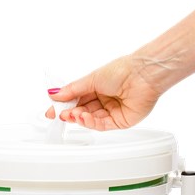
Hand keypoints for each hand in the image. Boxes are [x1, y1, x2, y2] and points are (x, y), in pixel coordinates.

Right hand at [45, 56, 162, 131]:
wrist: (143, 75)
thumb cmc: (122, 70)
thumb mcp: (92, 79)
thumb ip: (73, 90)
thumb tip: (54, 94)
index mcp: (98, 88)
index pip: (77, 100)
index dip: (65, 105)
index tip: (52, 110)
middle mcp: (105, 100)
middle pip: (83, 111)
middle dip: (71, 113)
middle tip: (60, 114)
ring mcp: (112, 112)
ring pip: (91, 120)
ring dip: (80, 118)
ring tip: (72, 114)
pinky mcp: (120, 121)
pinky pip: (102, 125)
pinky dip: (91, 123)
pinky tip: (84, 117)